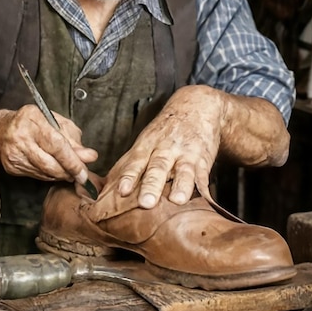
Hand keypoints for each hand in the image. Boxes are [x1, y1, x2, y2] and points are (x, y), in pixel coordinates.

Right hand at [0, 104, 97, 183]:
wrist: (1, 131)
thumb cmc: (32, 123)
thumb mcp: (54, 121)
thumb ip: (72, 138)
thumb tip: (89, 156)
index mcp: (33, 119)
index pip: (57, 144)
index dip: (73, 160)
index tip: (85, 170)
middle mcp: (21, 137)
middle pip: (50, 163)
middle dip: (69, 171)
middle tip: (81, 174)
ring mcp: (14, 154)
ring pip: (45, 173)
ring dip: (61, 175)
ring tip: (69, 171)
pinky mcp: (12, 167)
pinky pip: (38, 176)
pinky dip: (49, 175)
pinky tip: (54, 169)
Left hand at [107, 85, 224, 208]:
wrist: (196, 107)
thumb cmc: (166, 130)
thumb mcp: (147, 140)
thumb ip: (131, 162)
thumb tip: (106, 187)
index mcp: (148, 145)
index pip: (136, 162)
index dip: (129, 176)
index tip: (122, 191)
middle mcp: (166, 149)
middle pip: (158, 167)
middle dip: (151, 185)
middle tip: (145, 203)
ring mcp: (186, 154)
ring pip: (183, 171)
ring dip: (180, 186)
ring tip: (177, 200)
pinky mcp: (203, 160)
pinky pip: (203, 175)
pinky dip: (203, 187)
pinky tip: (204, 199)